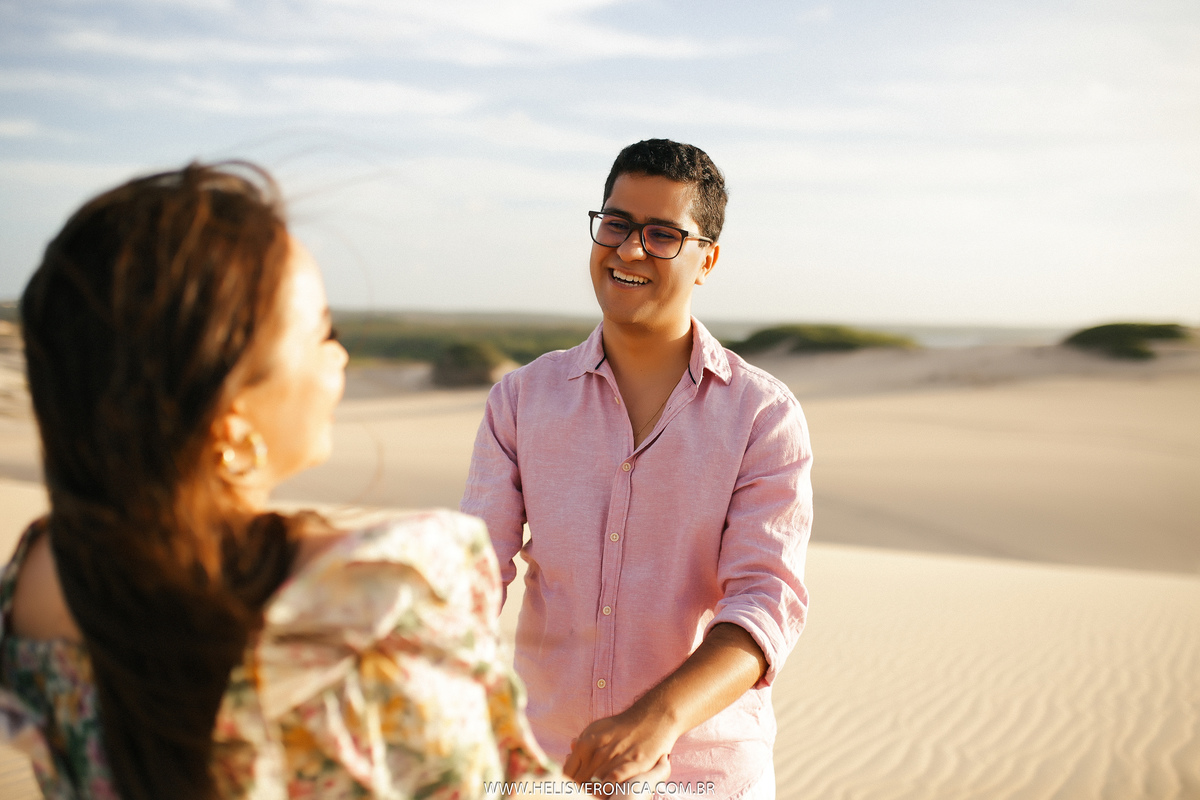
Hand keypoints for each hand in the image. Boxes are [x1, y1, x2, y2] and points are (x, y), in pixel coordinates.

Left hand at [563, 706, 680, 783]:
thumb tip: (571, 749)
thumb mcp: (597, 729)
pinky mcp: (633, 764)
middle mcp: (597, 752)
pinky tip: (608, 788)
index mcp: (585, 744)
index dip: (568, 784)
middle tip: (583, 793)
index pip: (567, 773)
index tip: (572, 789)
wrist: (653, 717)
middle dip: (580, 789)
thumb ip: (583, 742)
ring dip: (594, 791)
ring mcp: (615, 758)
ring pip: (595, 784)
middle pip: (580, 781)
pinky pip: (614, 780)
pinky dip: (608, 787)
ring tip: (597, 794)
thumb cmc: (623, 726)